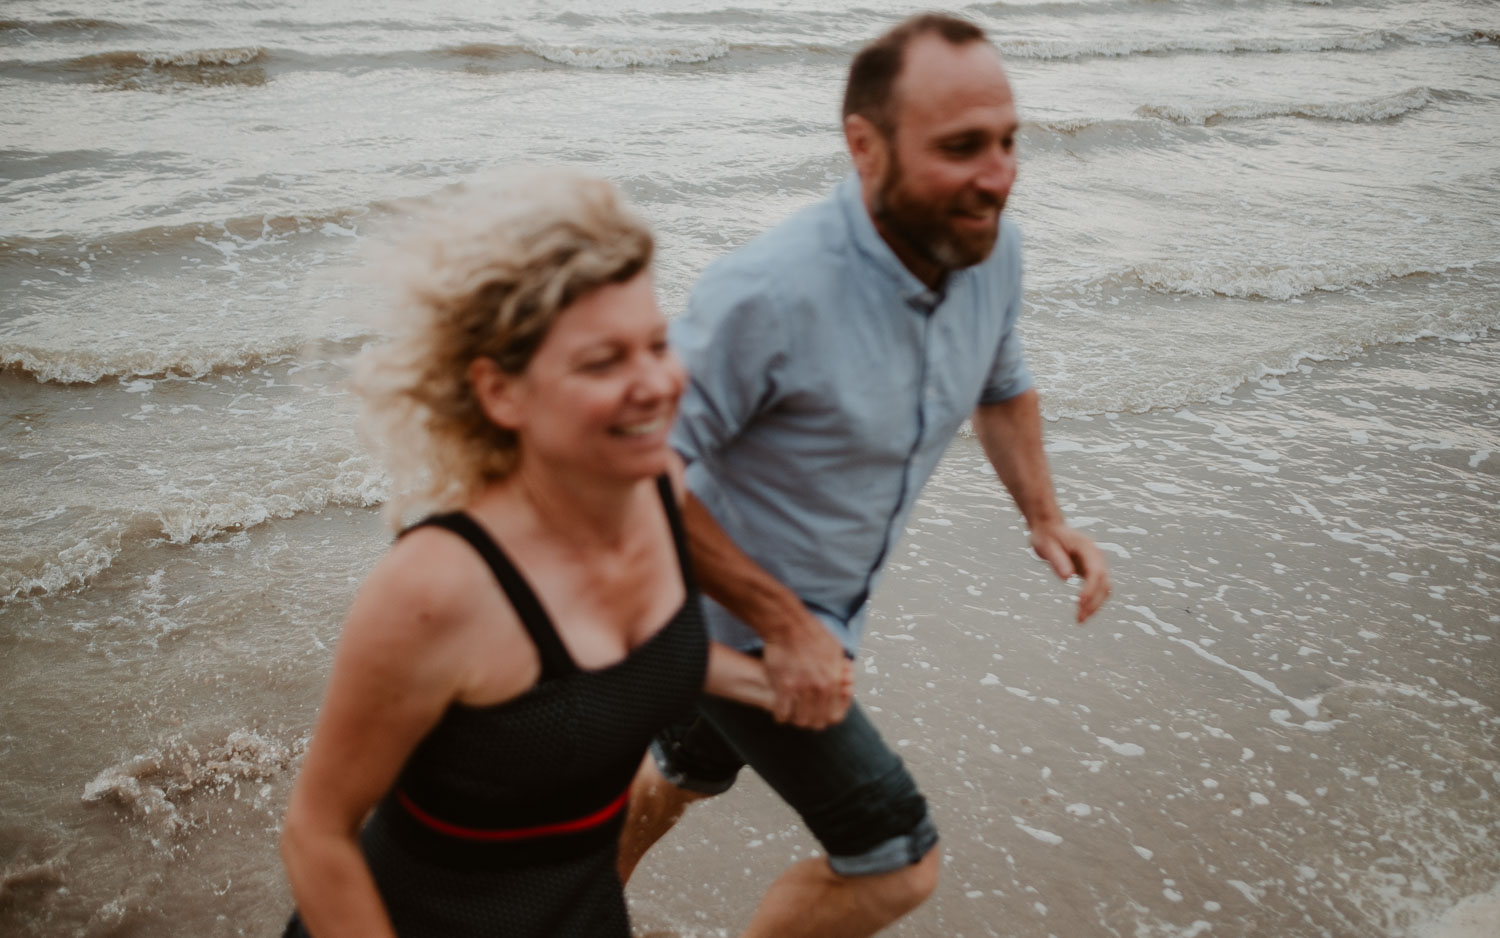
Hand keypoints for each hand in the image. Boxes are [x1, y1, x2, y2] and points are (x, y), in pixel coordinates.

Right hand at [760, 610, 852, 729]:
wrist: (788, 625)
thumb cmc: (812, 633)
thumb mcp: (836, 649)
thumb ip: (841, 669)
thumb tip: (845, 680)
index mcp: (834, 680)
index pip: (835, 715)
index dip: (827, 718)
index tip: (821, 715)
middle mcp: (820, 687)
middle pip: (818, 721)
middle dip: (812, 721)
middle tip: (805, 715)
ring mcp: (801, 688)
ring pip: (800, 720)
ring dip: (796, 719)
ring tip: (793, 713)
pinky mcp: (783, 686)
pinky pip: (782, 713)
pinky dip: (781, 715)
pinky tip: (780, 710)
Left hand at [1030, 521, 1111, 623]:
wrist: (1049, 529)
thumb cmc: (1046, 536)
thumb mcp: (1046, 546)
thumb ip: (1057, 560)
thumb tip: (1068, 577)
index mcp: (1088, 548)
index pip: (1095, 571)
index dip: (1090, 589)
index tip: (1079, 603)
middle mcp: (1097, 556)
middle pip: (1104, 583)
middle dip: (1094, 602)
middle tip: (1079, 619)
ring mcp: (1096, 563)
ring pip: (1104, 588)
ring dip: (1095, 605)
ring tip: (1080, 620)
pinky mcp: (1091, 570)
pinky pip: (1098, 589)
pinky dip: (1092, 601)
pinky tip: (1082, 612)